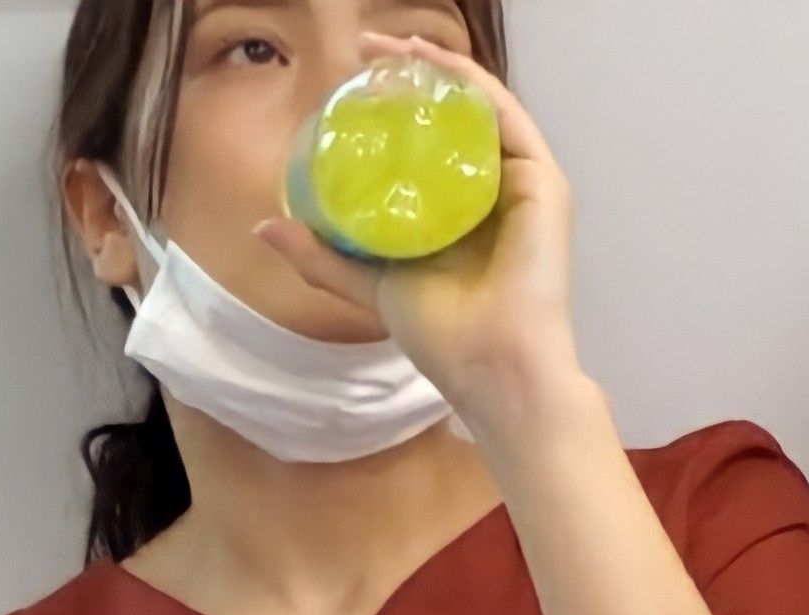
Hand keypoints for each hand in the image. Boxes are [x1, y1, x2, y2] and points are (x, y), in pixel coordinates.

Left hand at [255, 31, 583, 443]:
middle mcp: (495, 190)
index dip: (394, 106)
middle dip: (411, 76)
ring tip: (390, 49)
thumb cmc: (443, 340)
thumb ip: (323, 255)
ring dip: (435, 68)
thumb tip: (264, 225)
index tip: (352, 83)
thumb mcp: (370, 283)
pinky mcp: (543, 184)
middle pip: (454, 116)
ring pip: (479, 107)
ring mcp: (524, 184)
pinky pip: (504, 116)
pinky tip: (432, 66)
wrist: (493, 371)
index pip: (430, 142)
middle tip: (366, 54)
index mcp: (462, 211)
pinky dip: (468, 85)